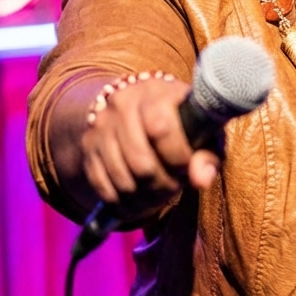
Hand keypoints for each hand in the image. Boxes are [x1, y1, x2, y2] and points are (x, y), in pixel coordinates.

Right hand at [80, 75, 220, 209]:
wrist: (136, 106)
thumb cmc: (180, 123)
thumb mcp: (202, 132)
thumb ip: (207, 155)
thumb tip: (201, 180)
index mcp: (156, 92)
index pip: (161, 128)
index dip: (177, 158)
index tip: (185, 167)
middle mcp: (122, 103)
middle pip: (140, 163)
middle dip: (162, 185)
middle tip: (173, 188)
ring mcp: (101, 125)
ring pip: (122, 180)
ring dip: (143, 199)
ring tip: (157, 196)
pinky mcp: (87, 145)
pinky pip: (103, 187)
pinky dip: (122, 203)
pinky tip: (137, 201)